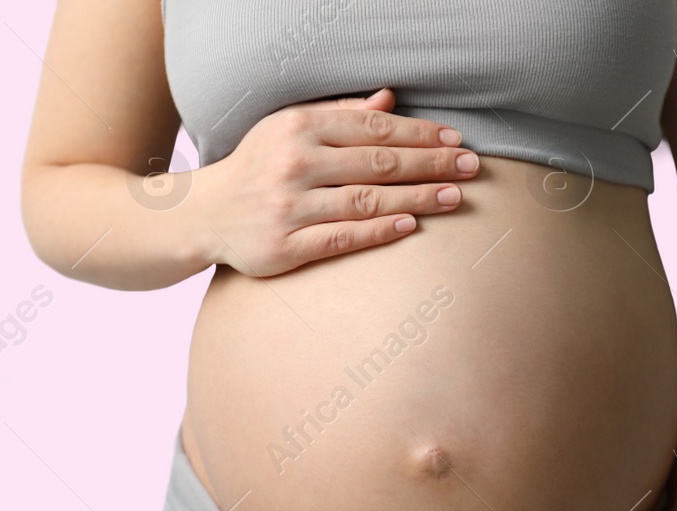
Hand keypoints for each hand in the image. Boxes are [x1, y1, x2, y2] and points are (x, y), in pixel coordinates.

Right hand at [192, 87, 480, 276]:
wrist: (203, 213)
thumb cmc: (260, 165)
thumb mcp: (290, 127)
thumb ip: (341, 114)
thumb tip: (390, 99)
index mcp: (299, 128)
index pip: (374, 129)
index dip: (419, 135)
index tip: (456, 141)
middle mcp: (294, 164)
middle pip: (378, 163)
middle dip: (431, 164)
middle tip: (472, 167)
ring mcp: (289, 207)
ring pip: (367, 201)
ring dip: (417, 199)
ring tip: (455, 197)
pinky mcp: (285, 246)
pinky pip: (343, 238)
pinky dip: (380, 232)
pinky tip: (413, 226)